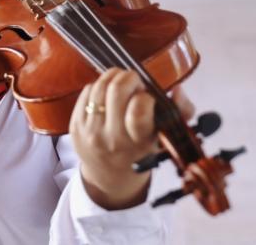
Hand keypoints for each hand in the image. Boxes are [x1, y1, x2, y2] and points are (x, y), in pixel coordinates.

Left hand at [69, 68, 194, 209]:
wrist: (109, 177)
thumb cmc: (140, 152)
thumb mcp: (164, 137)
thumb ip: (180, 112)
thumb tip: (178, 90)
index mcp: (137, 143)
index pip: (138, 110)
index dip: (145, 96)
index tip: (148, 98)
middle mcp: (111, 139)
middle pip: (116, 90)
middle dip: (130, 78)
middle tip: (135, 83)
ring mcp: (90, 132)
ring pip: (99, 86)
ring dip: (114, 77)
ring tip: (122, 84)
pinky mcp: (75, 125)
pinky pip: (86, 91)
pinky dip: (98, 86)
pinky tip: (106, 95)